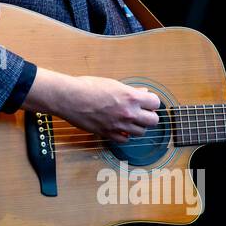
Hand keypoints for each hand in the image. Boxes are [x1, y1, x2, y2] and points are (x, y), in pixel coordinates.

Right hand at [25, 69, 160, 141]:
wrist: (69, 98)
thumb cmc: (88, 87)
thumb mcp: (113, 84)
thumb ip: (131, 91)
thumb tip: (142, 94)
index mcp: (131, 97)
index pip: (155, 103)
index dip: (152, 103)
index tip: (147, 103)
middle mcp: (128, 113)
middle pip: (153, 121)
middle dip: (149, 117)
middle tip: (141, 113)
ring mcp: (119, 126)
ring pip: (141, 133)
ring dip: (137, 127)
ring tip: (129, 121)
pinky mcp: (108, 134)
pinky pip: (125, 140)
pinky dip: (124, 136)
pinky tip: (119, 129)